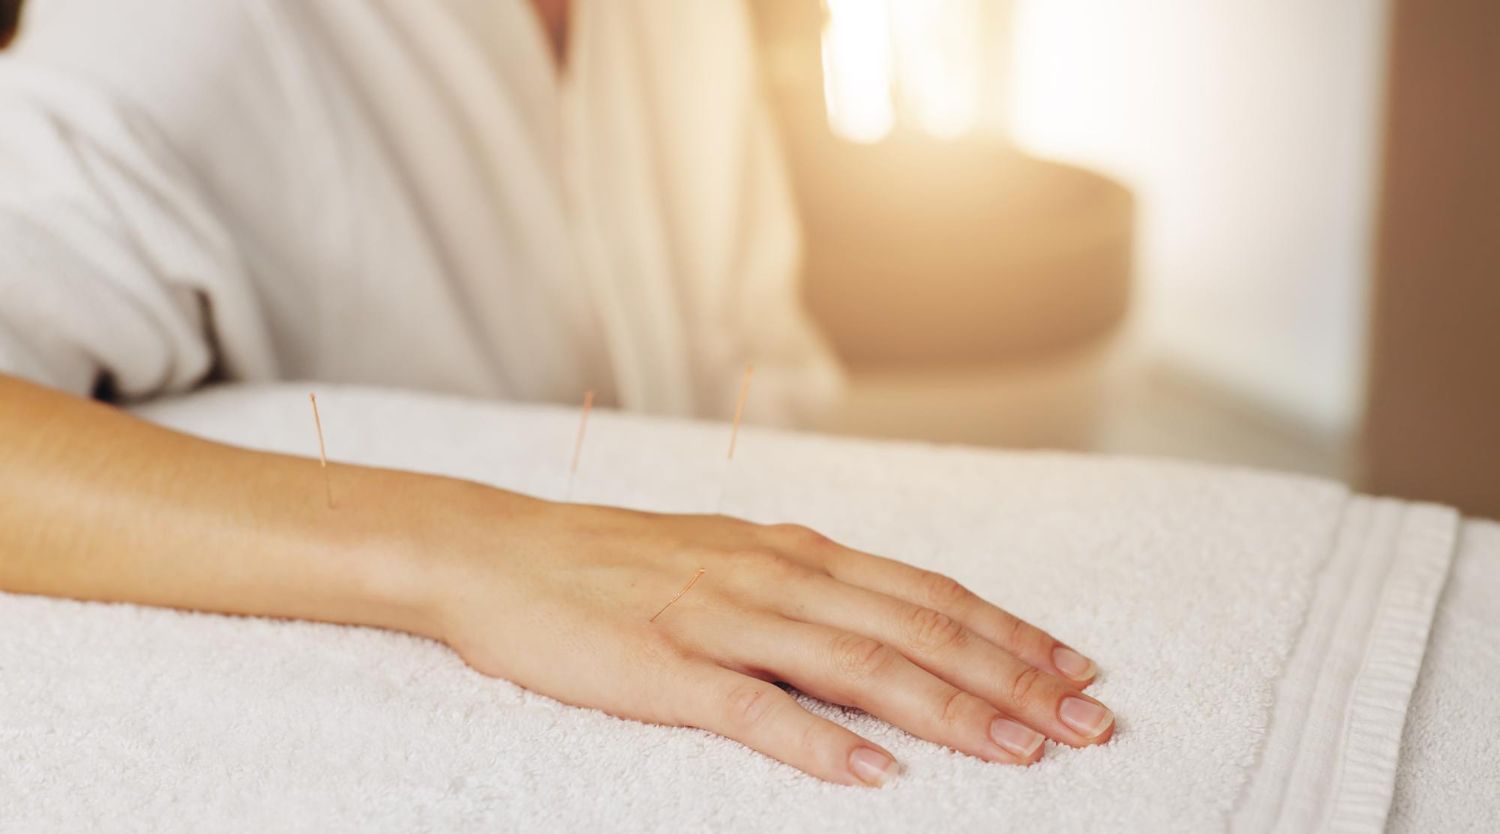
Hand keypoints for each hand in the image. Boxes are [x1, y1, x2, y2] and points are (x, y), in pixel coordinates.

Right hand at [419, 490, 1113, 786]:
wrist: (498, 552)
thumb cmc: (613, 559)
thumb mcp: (724, 554)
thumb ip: (804, 587)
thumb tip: (883, 623)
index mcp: (792, 552)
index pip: (927, 594)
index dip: (1010, 633)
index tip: (1076, 670)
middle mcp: (774, 577)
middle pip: (917, 629)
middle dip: (1012, 678)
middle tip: (1087, 722)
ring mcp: (722, 621)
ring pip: (860, 665)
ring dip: (949, 709)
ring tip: (1019, 750)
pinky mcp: (667, 669)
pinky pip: (758, 709)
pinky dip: (822, 742)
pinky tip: (877, 773)